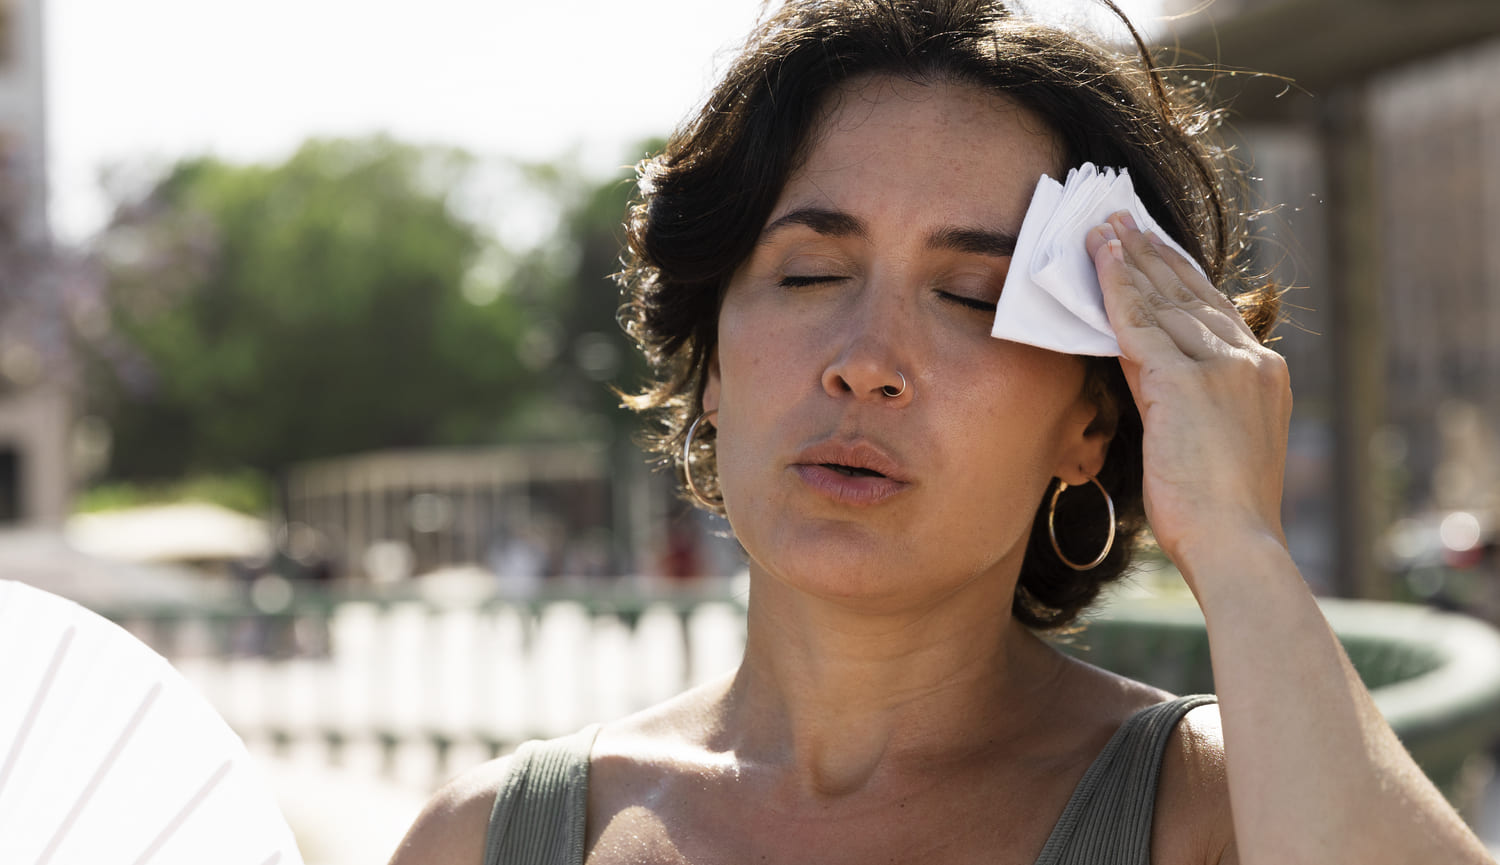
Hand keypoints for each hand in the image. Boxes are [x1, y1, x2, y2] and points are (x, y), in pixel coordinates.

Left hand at [1085, 212, 1291, 585]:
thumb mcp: (1212, 442)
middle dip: (1152, 254)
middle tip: (1121, 219)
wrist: (1236, 546)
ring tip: (1102, 227)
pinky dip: (1116, 286)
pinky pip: (1140, 323)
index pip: (1216, 310)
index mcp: (1264, 376)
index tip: (1155, 245)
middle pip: (1191, 293)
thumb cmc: (1220, 515)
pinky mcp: (1186, 382)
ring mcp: (1223, 368)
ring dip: (1129, 258)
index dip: (1181, 274)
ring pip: (1164, 300)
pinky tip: (1098, 259)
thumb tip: (1148, 374)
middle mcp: (1250, 361)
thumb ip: (1187, 400)